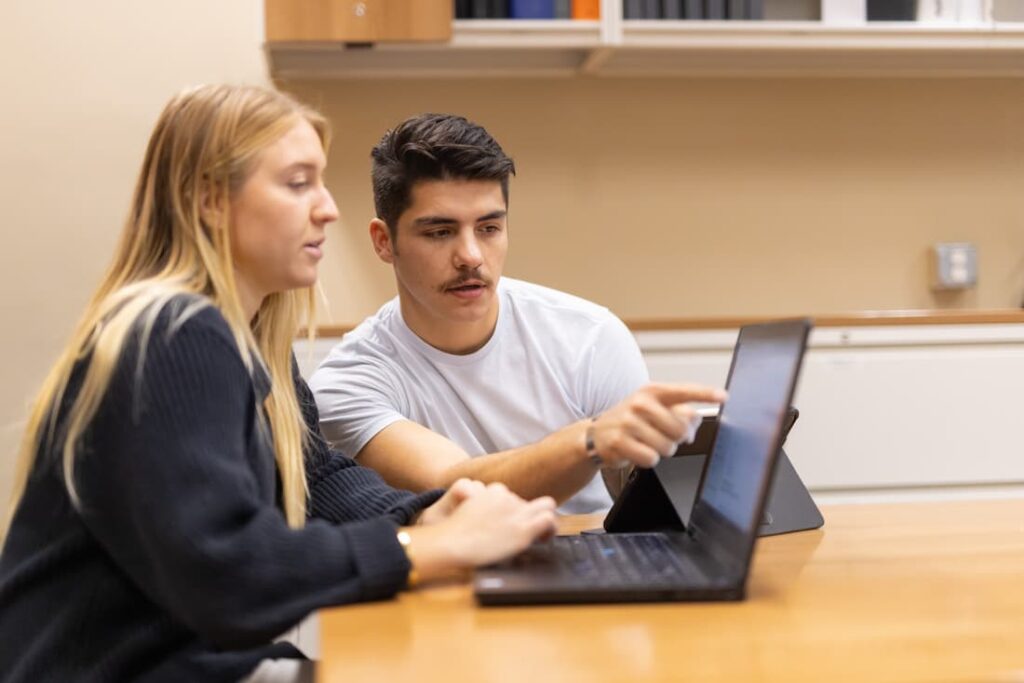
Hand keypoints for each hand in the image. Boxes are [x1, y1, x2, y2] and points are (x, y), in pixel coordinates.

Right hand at [402, 483, 556, 580]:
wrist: (452, 543)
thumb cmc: (454, 536)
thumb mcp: (467, 513)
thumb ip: (482, 511)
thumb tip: (492, 524)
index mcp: (492, 492)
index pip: (512, 497)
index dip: (514, 512)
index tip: (511, 525)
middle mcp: (507, 497)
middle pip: (527, 503)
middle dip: (528, 516)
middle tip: (527, 533)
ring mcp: (516, 511)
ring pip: (545, 506)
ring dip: (542, 520)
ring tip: (539, 536)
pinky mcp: (523, 528)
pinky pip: (549, 519)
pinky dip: (550, 529)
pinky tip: (543, 539)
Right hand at [589, 383, 725, 468]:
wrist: (597, 434)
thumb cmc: (632, 420)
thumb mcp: (654, 409)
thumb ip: (680, 413)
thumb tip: (695, 421)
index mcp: (653, 391)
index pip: (684, 391)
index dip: (705, 394)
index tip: (724, 396)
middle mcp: (640, 403)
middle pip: (680, 430)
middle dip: (676, 439)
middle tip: (663, 436)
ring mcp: (628, 422)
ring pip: (667, 447)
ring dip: (661, 451)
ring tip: (646, 443)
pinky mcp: (620, 442)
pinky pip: (651, 459)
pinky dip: (648, 460)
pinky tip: (637, 451)